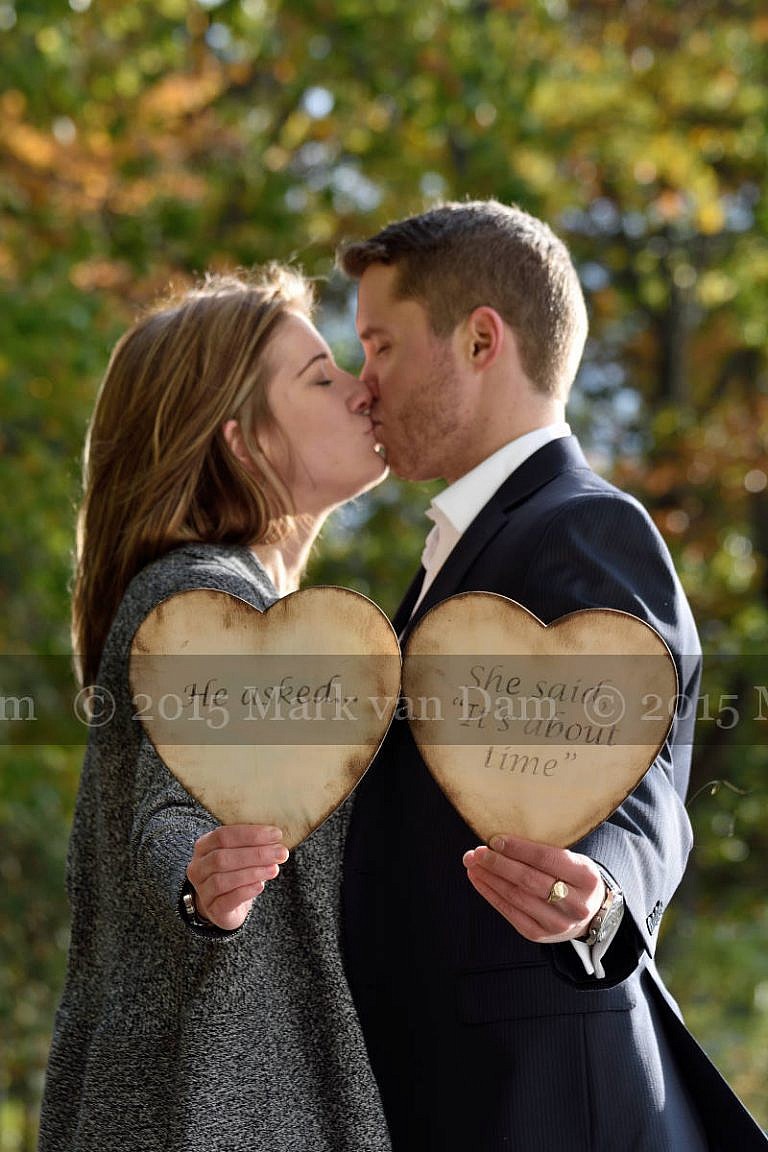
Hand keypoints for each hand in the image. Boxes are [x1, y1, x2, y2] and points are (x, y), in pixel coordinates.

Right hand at [186, 824, 288, 930]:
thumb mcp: (241, 853)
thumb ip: (253, 844)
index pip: (223, 835)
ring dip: (252, 873)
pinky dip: (245, 892)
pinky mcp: (212, 909)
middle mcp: (198, 867)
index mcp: (204, 846)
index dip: (250, 834)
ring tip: (274, 869)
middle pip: (222, 858)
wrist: (225, 904)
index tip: (276, 834)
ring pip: (222, 880)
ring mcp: (202, 890)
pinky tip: (260, 886)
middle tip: (280, 852)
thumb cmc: (235, 872)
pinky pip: (226, 901)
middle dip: (255, 854)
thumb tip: (277, 838)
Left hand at [462, 834, 604, 943]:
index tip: (495, 840)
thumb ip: (546, 852)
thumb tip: (502, 841)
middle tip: (477, 852)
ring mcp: (557, 923)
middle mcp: (575, 904)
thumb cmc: (574, 879)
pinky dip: (491, 894)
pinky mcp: (539, 934)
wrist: (591, 914)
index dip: (518, 849)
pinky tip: (479, 880)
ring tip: (473, 863)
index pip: (547, 859)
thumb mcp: (574, 861)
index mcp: (586, 877)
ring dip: (490, 878)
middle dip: (499, 864)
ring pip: (517, 897)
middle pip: (529, 880)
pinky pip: (510, 913)